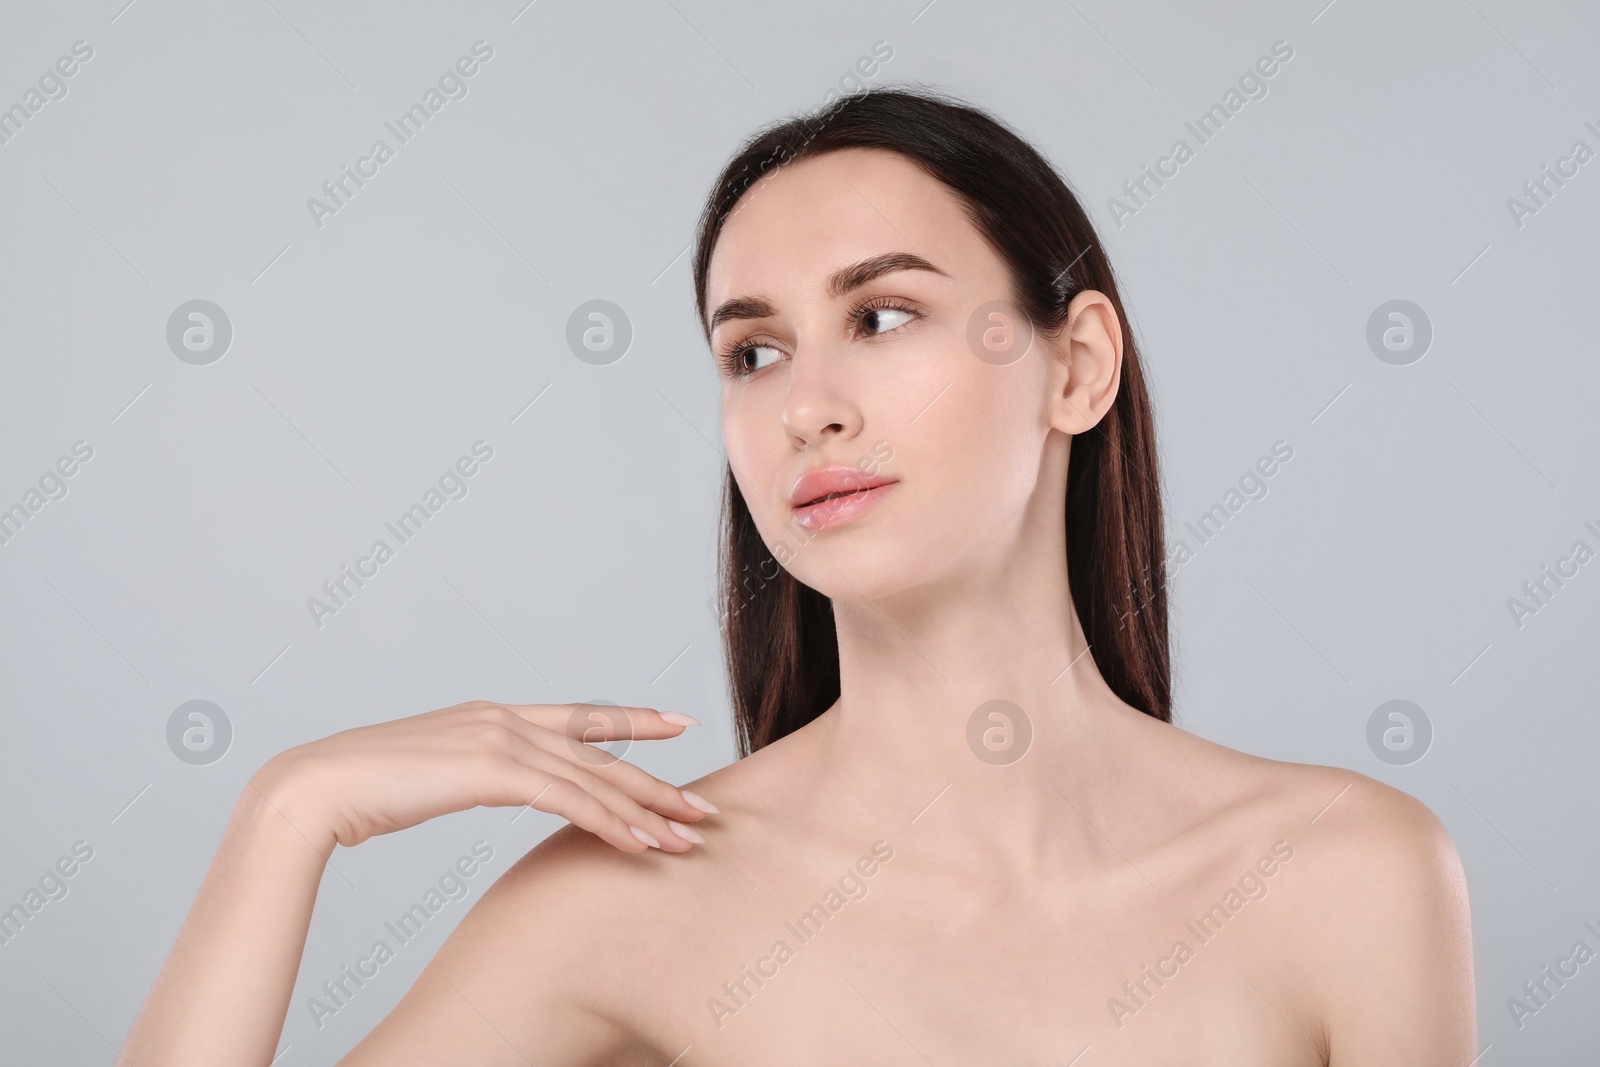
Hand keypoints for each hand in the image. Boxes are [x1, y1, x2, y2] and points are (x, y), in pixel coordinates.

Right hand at [249, 700, 716, 853]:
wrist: (315, 788)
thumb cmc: (362, 791)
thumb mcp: (431, 776)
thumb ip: (470, 773)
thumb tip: (484, 783)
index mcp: (491, 716)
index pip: (578, 717)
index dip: (631, 721)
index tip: (676, 724)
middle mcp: (504, 718)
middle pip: (600, 752)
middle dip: (656, 781)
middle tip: (704, 806)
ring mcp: (500, 738)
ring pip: (593, 778)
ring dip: (646, 812)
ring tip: (687, 838)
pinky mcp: (493, 768)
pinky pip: (569, 799)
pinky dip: (609, 823)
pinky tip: (640, 846)